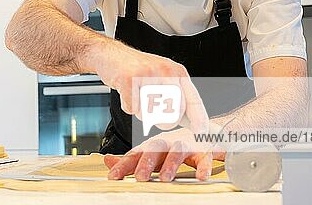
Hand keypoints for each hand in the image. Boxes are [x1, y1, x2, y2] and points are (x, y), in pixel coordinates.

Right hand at [86, 39, 208, 133]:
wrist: (109, 54)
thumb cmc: (135, 69)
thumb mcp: (161, 78)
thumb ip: (176, 97)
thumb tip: (191, 120)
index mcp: (176, 72)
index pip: (193, 99)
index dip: (199, 118)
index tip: (202, 132)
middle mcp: (165, 71)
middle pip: (174, 114)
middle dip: (164, 121)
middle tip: (153, 112)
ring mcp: (148, 75)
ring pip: (152, 114)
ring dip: (142, 112)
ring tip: (137, 96)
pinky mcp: (130, 80)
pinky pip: (133, 109)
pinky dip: (128, 107)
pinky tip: (126, 93)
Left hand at [103, 128, 224, 181]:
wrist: (205, 133)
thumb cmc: (173, 147)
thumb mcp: (151, 154)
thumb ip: (131, 160)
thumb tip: (107, 161)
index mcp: (153, 146)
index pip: (136, 154)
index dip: (124, 165)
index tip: (113, 176)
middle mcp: (167, 143)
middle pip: (155, 149)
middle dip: (146, 162)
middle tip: (140, 178)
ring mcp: (186, 145)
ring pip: (178, 151)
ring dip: (171, 164)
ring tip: (165, 178)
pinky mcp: (204, 151)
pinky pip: (204, 157)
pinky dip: (203, 166)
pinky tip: (201, 177)